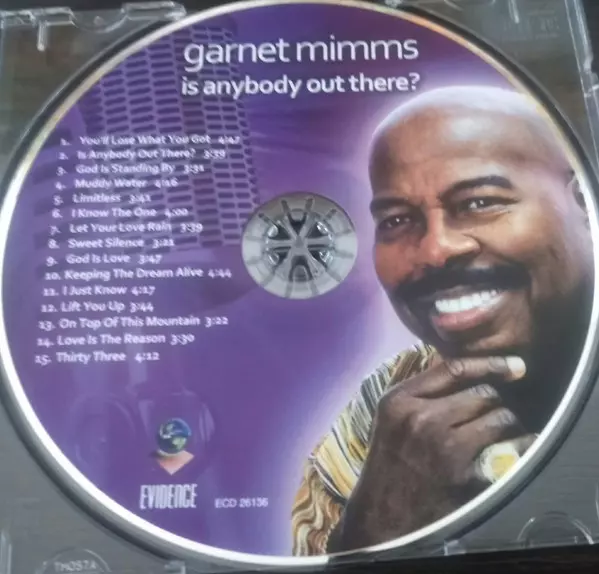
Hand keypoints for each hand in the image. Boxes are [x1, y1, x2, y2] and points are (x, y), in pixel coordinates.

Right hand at [327, 356, 535, 551]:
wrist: (383, 513)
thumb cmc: (390, 460)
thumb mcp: (392, 416)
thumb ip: (422, 391)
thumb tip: (466, 367)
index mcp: (400, 400)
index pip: (454, 368)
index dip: (490, 363)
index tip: (514, 365)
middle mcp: (421, 418)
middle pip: (483, 392)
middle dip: (496, 400)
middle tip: (495, 408)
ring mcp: (444, 446)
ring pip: (500, 417)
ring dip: (506, 423)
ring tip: (499, 430)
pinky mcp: (464, 473)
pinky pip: (509, 448)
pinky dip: (518, 445)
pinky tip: (514, 447)